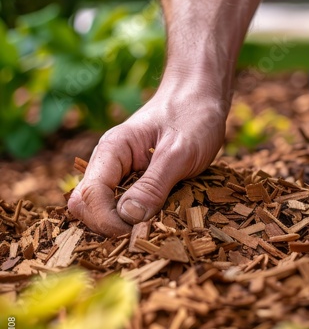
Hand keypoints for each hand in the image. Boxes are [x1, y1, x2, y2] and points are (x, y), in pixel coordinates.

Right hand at [68, 75, 227, 235]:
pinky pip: (123, 204)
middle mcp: (109, 162)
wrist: (202, 96)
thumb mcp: (179, 152)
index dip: (106, 220)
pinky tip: (155, 218)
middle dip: (107, 224)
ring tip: (150, 227)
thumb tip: (128, 218)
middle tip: (142, 232)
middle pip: (86, 205)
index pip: (89, 195)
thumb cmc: (193, 116)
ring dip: (120, 223)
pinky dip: (134, 216)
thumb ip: (154, 184)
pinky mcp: (136, 179)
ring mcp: (121, 171)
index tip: (133, 232)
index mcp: (112, 150)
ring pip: (102, 207)